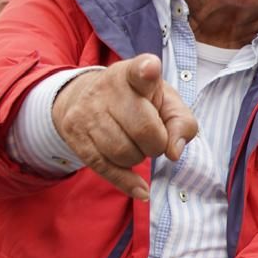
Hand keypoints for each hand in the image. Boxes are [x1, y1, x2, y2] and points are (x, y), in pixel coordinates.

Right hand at [50, 55, 197, 199]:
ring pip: (123, 153)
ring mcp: (88, 113)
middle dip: (156, 144)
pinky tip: (140, 188)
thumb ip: (181, 122)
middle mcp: (108, 89)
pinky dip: (127, 182)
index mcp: (134, 74)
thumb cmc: (136, 100)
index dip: (147, 71)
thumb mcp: (164, 100)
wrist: (82, 98)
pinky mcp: (75, 136)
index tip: (150, 69)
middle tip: (153, 138)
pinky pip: (105, 168)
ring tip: (136, 145)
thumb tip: (174, 152)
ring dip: (138, 158)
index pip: (140, 71)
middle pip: (143, 129)